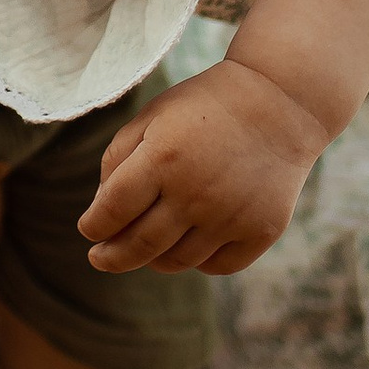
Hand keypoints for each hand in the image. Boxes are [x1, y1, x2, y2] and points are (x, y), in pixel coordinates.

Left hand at [75, 59, 326, 275]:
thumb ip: (117, 159)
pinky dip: (197, 262)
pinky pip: (216, 266)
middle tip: (99, 259)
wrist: (281, 103)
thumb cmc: (205, 108)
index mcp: (163, 157)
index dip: (93, 226)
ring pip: (176, 261)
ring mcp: (231, 216)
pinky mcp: (261, 230)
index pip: (111, 211)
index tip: (88, 229)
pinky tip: (190, 245)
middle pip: (139, 246)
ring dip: (152, 259)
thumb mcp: (152, 116)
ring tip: (145, 248)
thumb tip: (101, 212)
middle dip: (111, 257)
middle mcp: (196, 192)